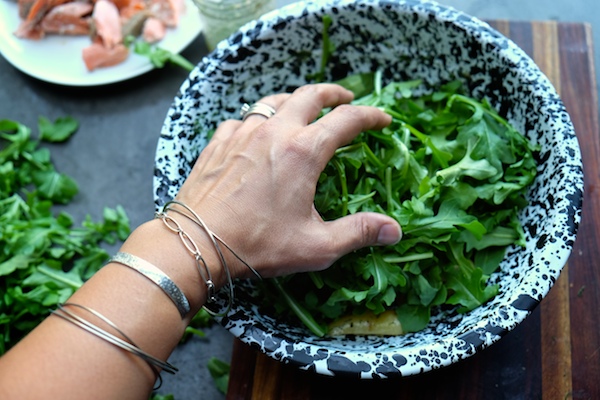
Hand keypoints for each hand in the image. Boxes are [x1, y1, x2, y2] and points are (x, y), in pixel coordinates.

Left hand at [175, 83, 401, 278]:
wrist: (195, 242)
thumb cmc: (257, 244)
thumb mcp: (316, 245)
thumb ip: (358, 233)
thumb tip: (394, 230)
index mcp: (303, 151)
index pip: (346, 120)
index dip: (370, 116)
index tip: (382, 120)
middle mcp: (274, 132)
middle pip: (310, 95)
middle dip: (334, 93)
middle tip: (346, 98)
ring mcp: (243, 133)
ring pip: (274, 101)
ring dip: (295, 101)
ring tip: (304, 108)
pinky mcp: (219, 142)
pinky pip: (244, 119)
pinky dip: (259, 119)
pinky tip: (258, 132)